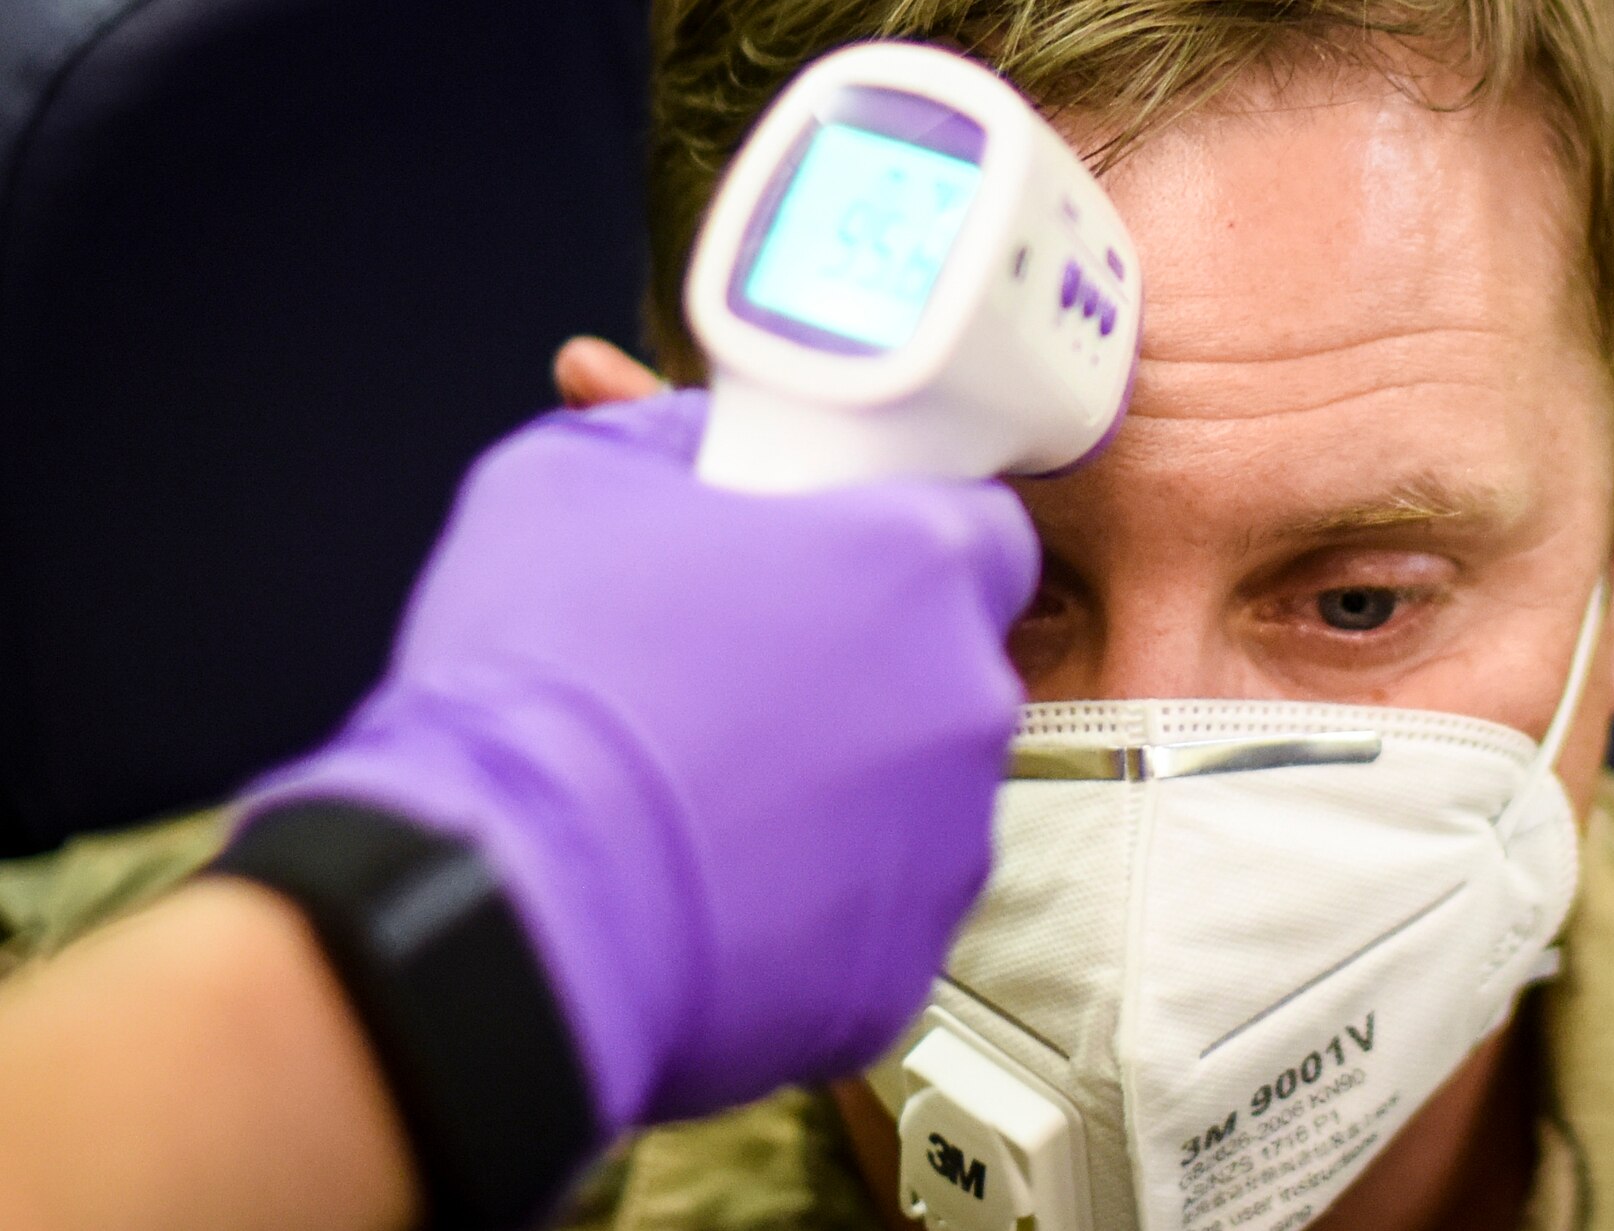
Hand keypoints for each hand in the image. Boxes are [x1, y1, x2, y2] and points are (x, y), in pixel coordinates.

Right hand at [241, 381, 1037, 1131]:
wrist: (502, 897)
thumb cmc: (541, 674)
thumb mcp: (574, 480)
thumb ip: (671, 440)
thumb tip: (695, 444)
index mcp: (917, 562)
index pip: (974, 530)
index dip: (895, 542)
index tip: (824, 563)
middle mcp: (964, 699)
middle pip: (940, 666)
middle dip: (861, 666)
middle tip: (739, 677)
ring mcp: (947, 843)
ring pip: (913, 793)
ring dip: (838, 785)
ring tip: (707, 790)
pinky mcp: (903, 963)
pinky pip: (871, 908)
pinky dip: (808, 897)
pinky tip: (710, 884)